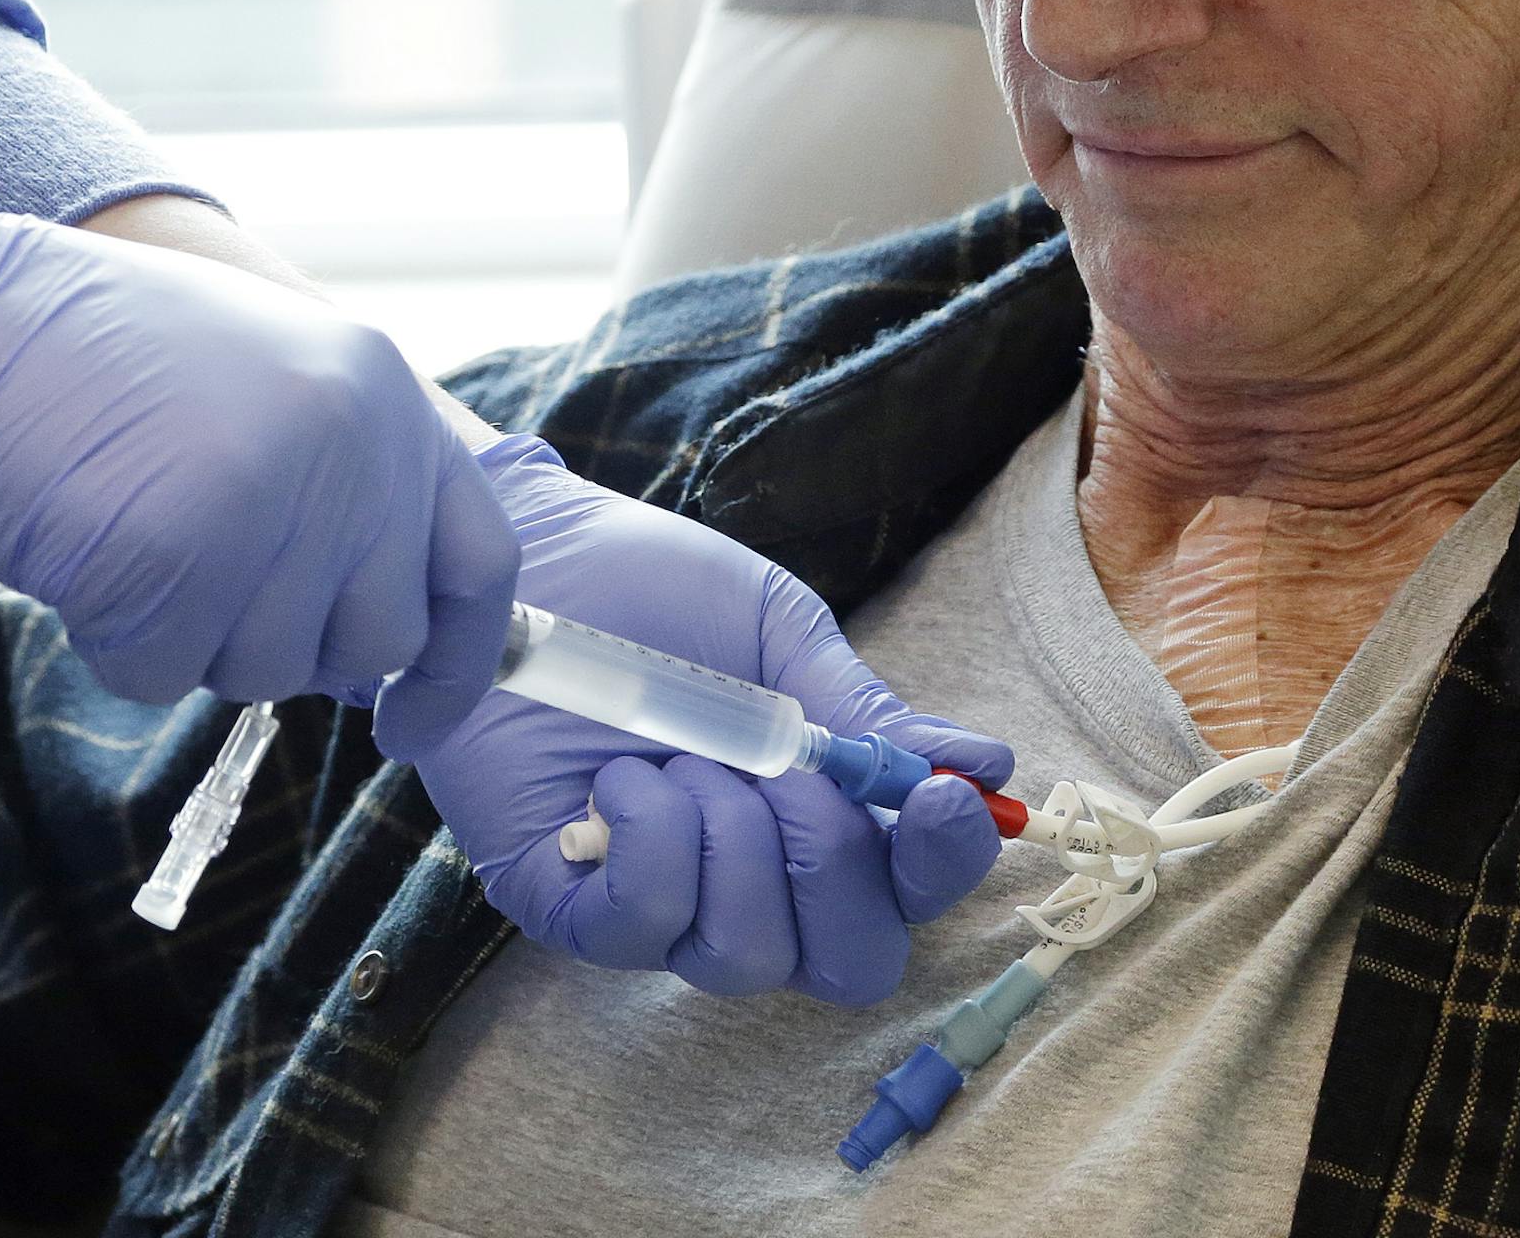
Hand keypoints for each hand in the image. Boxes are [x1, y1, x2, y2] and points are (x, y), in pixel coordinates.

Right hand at [0, 185, 518, 744]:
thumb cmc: (86, 361)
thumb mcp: (267, 379)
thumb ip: (350, 483)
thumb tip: (395, 618)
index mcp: (382, 390)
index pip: (484, 562)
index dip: (461, 659)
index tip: (419, 712)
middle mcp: (351, 442)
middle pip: (377, 637)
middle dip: (297, 643)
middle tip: (212, 580)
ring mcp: (270, 497)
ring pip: (273, 668)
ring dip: (197, 637)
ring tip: (136, 531)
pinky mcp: (178, 556)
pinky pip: (166, 674)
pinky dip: (117, 644)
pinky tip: (86, 556)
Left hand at [408, 436, 1012, 1004]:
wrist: (533, 556)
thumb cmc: (655, 590)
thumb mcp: (778, 636)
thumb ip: (865, 712)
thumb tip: (987, 768)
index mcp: (815, 815)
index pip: (908, 896)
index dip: (942, 868)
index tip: (942, 798)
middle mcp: (748, 879)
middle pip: (848, 963)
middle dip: (835, 864)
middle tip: (788, 768)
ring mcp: (657, 904)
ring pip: (747, 955)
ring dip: (734, 841)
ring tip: (686, 754)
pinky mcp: (565, 903)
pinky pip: (640, 928)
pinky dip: (651, 845)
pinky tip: (622, 777)